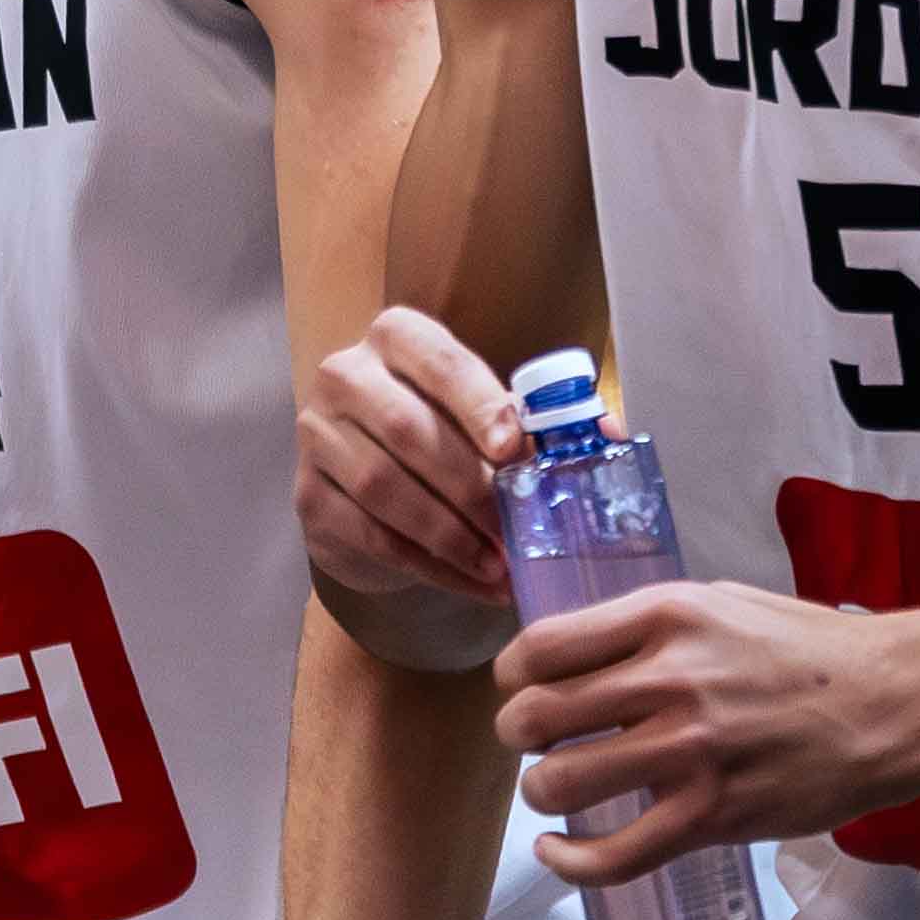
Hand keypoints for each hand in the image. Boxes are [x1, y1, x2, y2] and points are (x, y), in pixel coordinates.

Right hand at [296, 306, 523, 609]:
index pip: (440, 363)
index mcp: (398, 338)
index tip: (515, 450)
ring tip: (498, 564)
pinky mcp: (309, 495)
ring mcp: (318, 436)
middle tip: (516, 529)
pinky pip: (370, 534)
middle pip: (409, 431)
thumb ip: (541, 421)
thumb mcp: (486, 415)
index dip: (479, 405)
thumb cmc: (442, 436)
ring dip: (449, 533)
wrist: (367, 484)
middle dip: (471, 487)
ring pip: (384, 487)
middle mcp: (346, 376)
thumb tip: (610, 437)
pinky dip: (428, 565)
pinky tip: (471, 581)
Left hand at [497, 577, 919, 880]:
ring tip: (560, 792)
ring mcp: (691, 753)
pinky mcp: (714, 817)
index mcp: (666, 617)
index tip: (523, 690)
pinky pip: (610, 856)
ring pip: (559, 786)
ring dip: (542, 795)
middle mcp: (670, 679)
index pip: (541, 648)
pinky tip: (561, 850)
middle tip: (536, 743)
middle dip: (519, 736)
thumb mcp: (721, 603)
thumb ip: (647, 627)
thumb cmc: (810, 651)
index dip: (513, 676)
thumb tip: (575, 658)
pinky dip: (568, 862)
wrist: (897, 702)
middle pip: (534, 718)